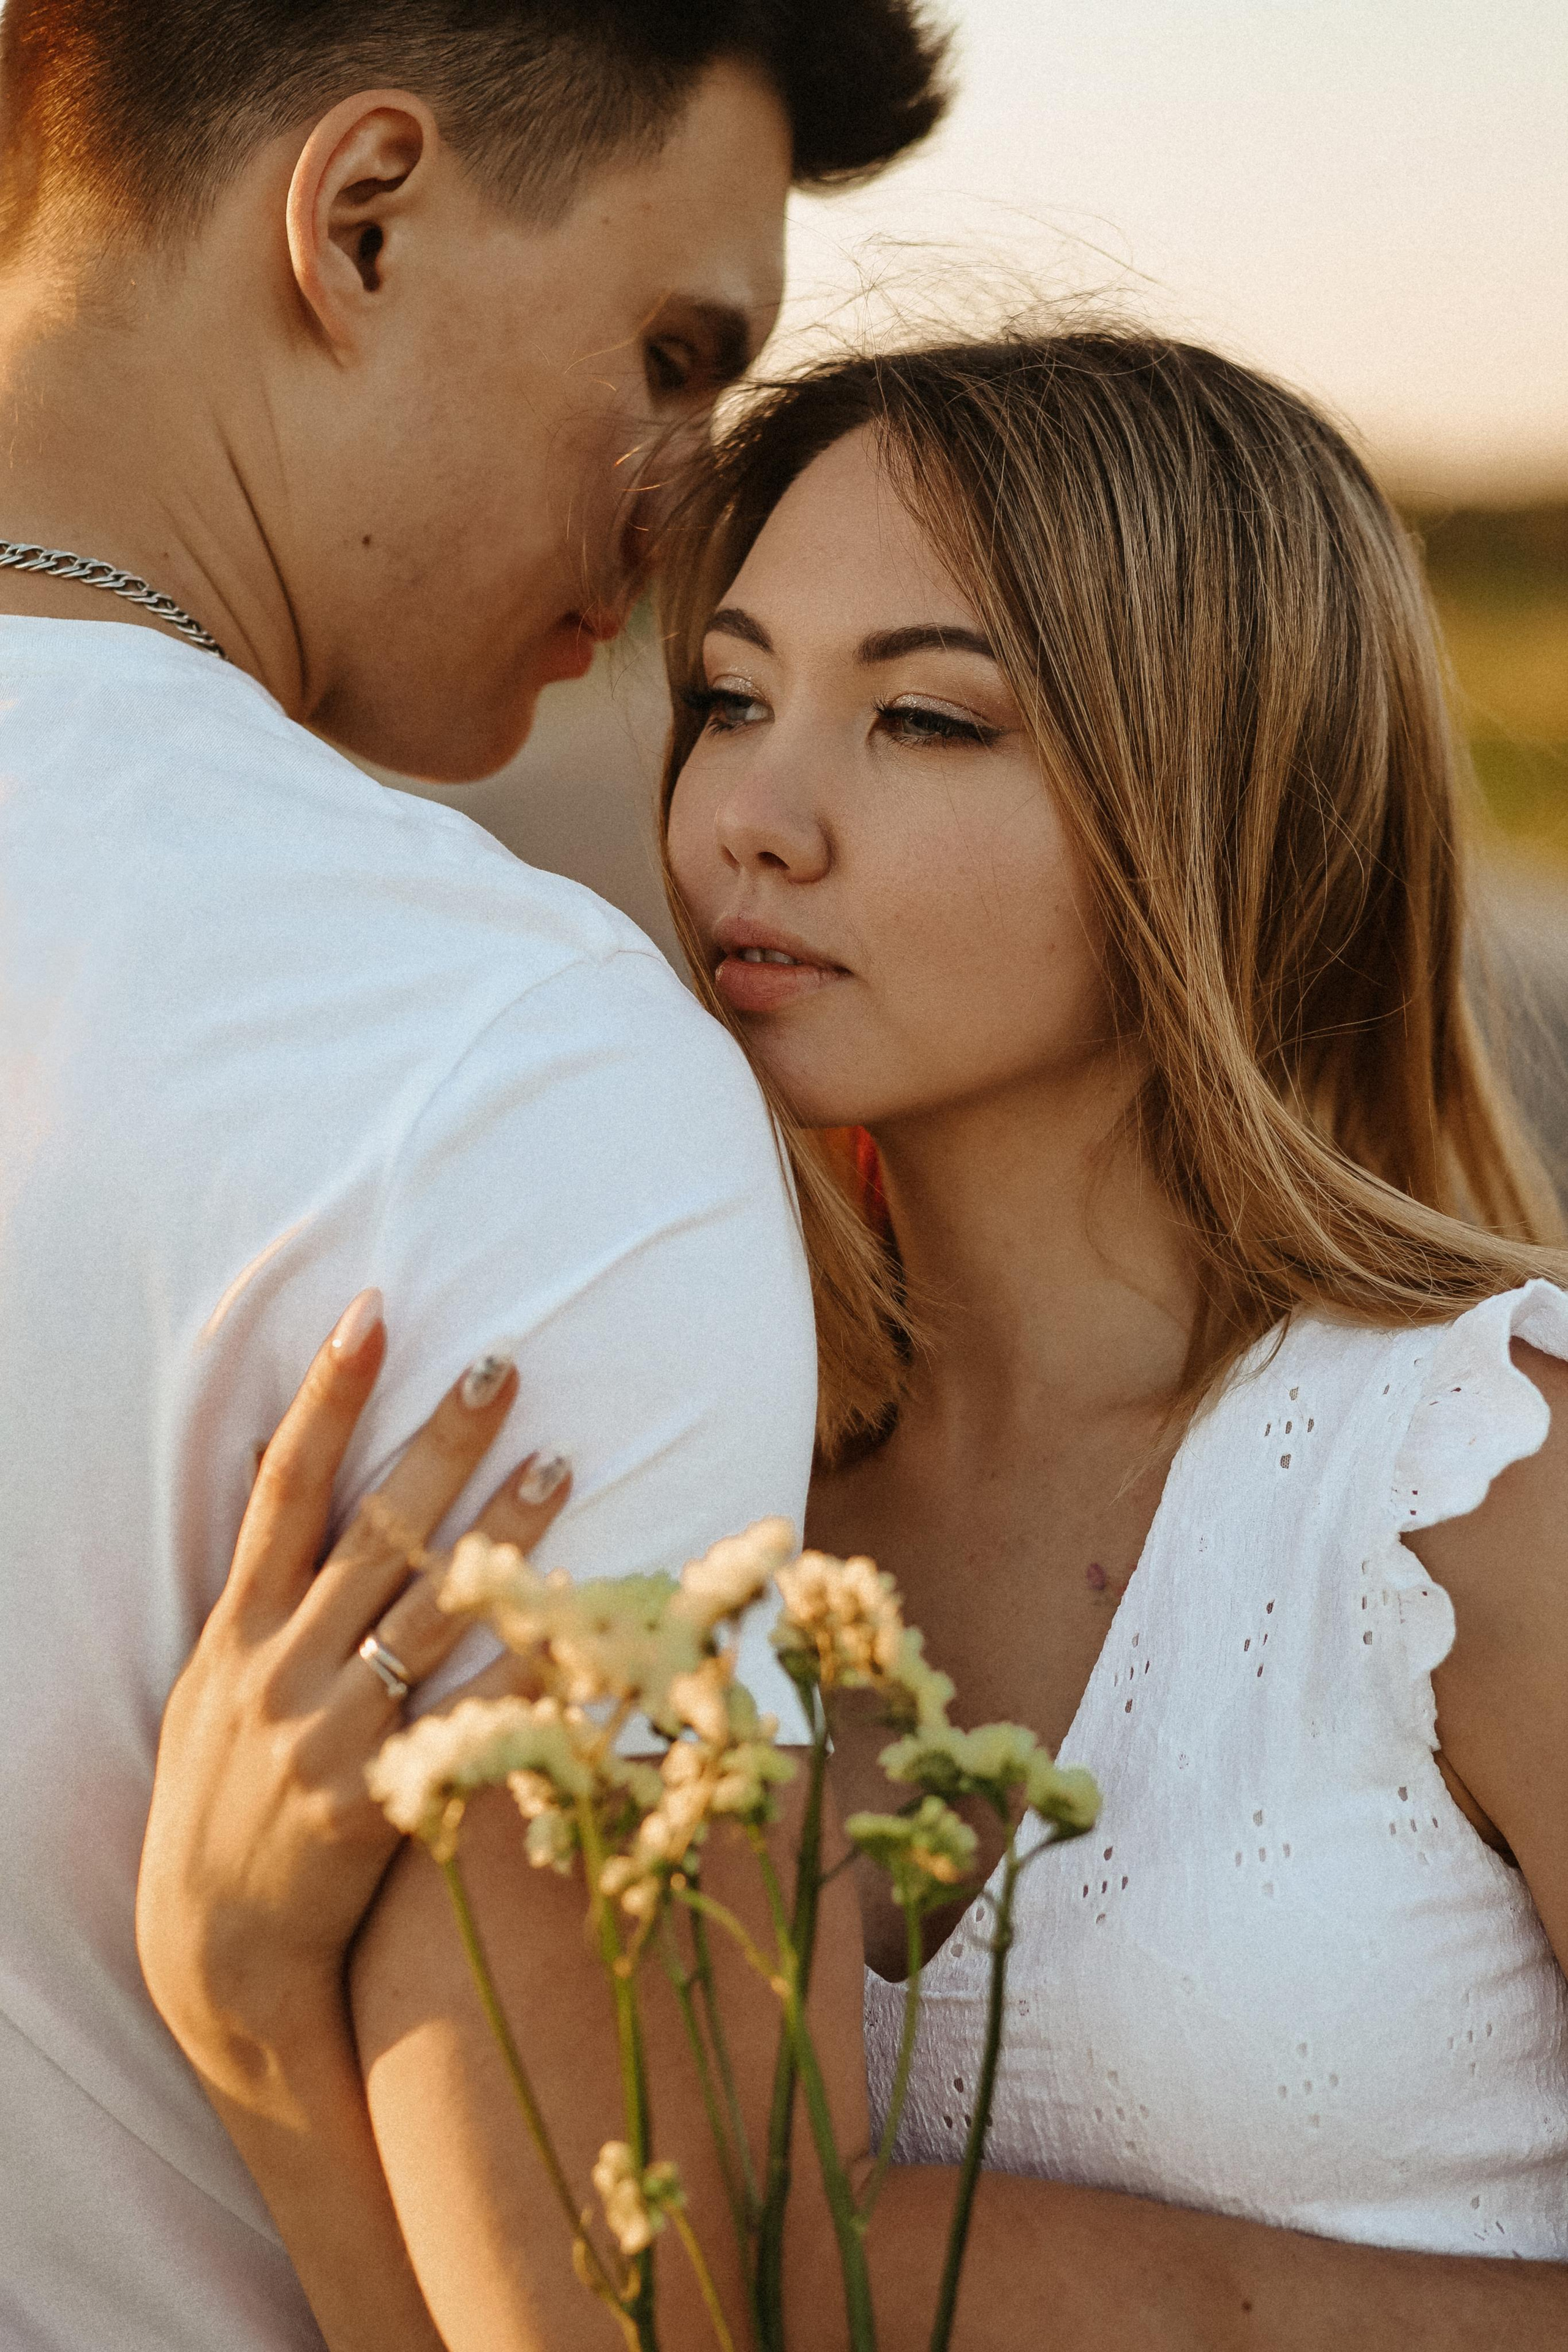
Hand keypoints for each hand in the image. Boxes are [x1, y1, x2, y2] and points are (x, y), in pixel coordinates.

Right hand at [137, 1290, 570, 2103]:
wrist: (213, 1947)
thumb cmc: (214, 1794)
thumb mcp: (208, 1680)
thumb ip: (252, 1577)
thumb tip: (268, 1455)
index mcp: (239, 1629)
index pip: (283, 1489)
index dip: (325, 1398)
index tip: (370, 1315)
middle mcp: (280, 1670)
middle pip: (374, 1533)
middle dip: (439, 1443)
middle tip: (502, 1362)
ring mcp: (329, 1735)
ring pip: (430, 1614)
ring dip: (501, 1536)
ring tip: (563, 1463)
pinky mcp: (378, 1802)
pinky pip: (471, 1724)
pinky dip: (529, 1674)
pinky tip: (585, 1623)